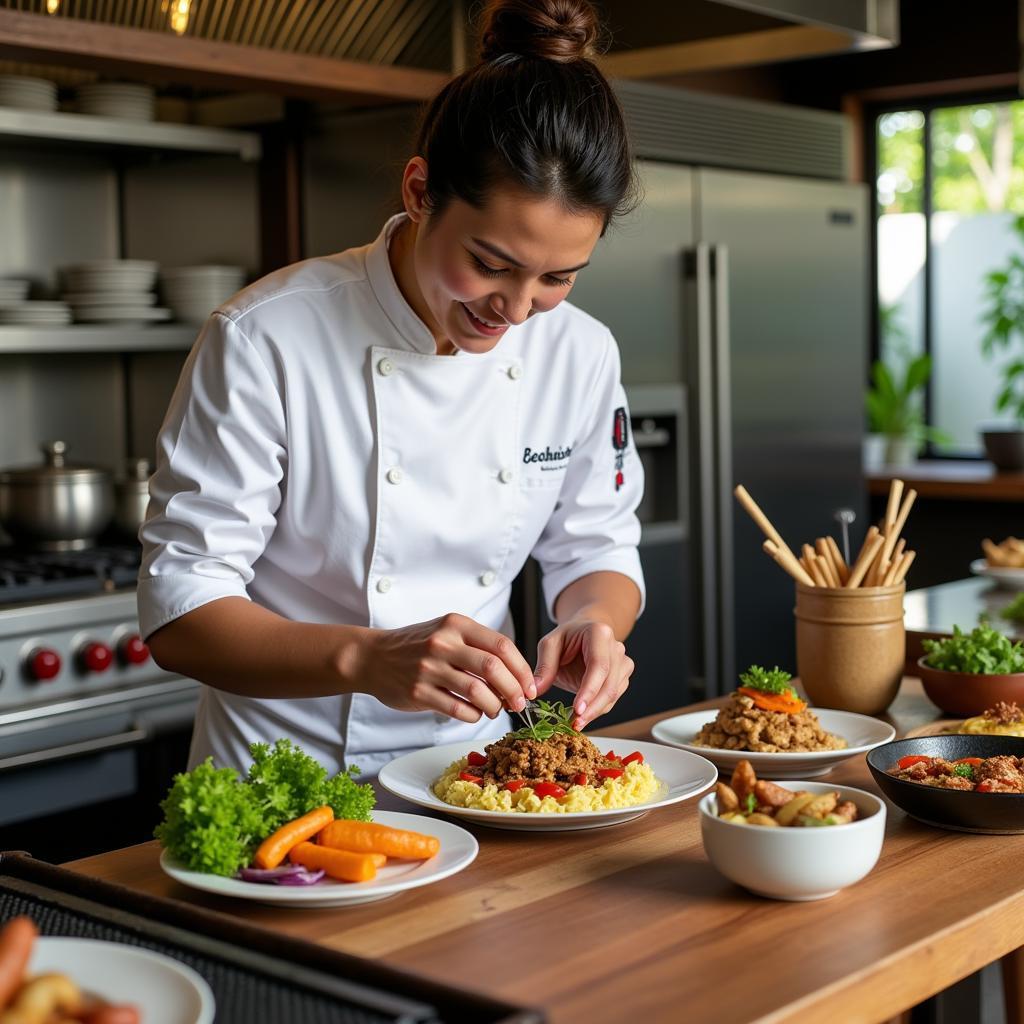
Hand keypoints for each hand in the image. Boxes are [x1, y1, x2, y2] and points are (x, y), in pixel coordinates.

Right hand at [360, 613, 535, 722]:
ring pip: (477, 691)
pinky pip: (457, 708)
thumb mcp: (446, 631)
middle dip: (514, 690)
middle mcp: (443, 643)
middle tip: (520, 704)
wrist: (372, 657)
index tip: (530, 686)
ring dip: (494, 706)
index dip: (522, 669)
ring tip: (496, 710)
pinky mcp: (419, 692)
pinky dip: (473, 715)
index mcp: (456, 624)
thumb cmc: (416, 645)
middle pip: (493, 668)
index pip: (502, 645)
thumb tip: (516, 672)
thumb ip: (477, 645)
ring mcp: (429, 668)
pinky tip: (475, 713)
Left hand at [532, 619, 634, 729]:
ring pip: (613, 694)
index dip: (589, 690)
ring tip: (576, 723)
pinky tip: (583, 716)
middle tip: (575, 723)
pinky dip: (597, 710)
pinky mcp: (623, 676)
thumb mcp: (550, 644)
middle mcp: (616, 647)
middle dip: (593, 708)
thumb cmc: (568, 637)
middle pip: (609, 684)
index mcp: (599, 633)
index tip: (577, 709)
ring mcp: (623, 662)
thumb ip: (544, 666)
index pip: (599, 665)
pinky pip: (613, 698)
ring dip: (595, 712)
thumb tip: (535, 691)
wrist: (583, 632)